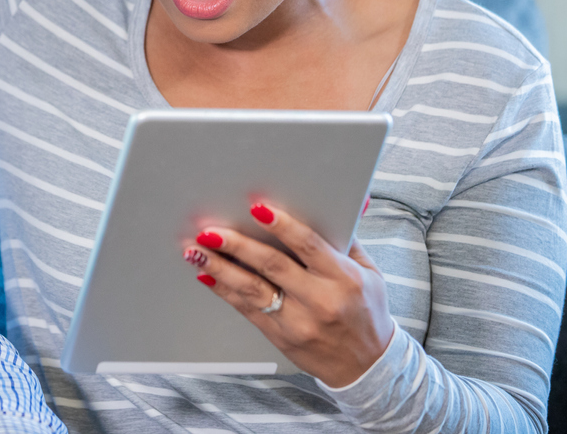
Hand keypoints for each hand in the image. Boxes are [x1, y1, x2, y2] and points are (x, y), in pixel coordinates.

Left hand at [182, 200, 393, 387]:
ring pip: (252, 289)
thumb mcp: (370, 273)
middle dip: (237, 245)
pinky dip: (223, 290)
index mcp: (344, 278)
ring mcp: (298, 321)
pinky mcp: (280, 337)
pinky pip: (246, 310)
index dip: (282, 226)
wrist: (366, 366)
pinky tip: (206, 275)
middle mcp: (320, 300)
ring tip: (196, 251)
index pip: (309, 245)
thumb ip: (349, 239)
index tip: (257, 208)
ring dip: (220, 267)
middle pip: (272, 266)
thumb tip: (346, 199)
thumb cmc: (367, 312)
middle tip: (210, 230)